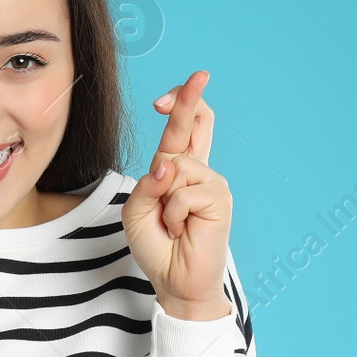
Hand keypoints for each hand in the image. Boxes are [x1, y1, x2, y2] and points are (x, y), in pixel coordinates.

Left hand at [122, 71, 233, 320]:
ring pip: (176, 167)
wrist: (175, 282)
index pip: (183, 129)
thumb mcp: (137, 210)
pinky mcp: (220, 199)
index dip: (180, 106)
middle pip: (197, 124)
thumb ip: (147, 183)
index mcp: (177, 169)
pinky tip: (181, 230)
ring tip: (171, 224)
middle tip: (200, 74)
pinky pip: (183, 192)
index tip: (167, 95)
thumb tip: (169, 163)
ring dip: (163, 201)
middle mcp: (198, 171)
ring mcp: (211, 183)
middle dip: (191, 99)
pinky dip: (172, 214)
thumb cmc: (156, 245)